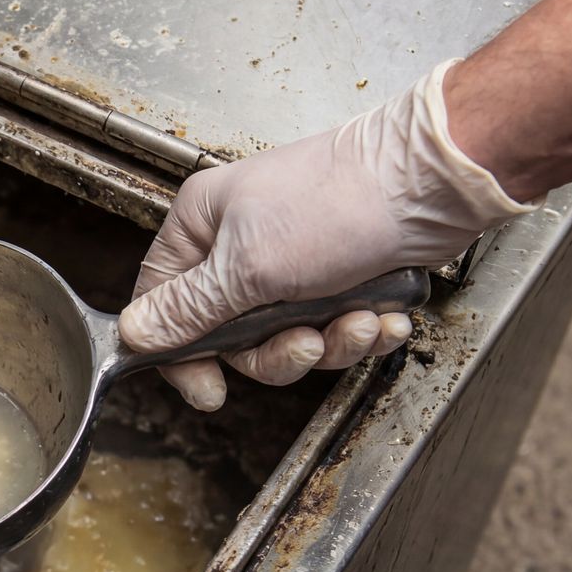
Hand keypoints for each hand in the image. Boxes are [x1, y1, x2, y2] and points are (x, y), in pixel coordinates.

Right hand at [118, 61, 532, 409]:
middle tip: (305, 343)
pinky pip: (332, 328)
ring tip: (359, 323)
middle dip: (277, 351)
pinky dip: (360, 332)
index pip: (163, 302)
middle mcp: (241, 243)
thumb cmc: (340, 203)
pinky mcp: (340, 275)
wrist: (435, 183)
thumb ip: (188, 309)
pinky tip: (383, 318)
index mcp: (203, 225)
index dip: (181, 352)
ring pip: (286, 337)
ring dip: (328, 343)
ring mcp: (292, 261)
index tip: (208, 388)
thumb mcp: (248, 268)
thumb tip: (135, 333)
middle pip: (231, 335)